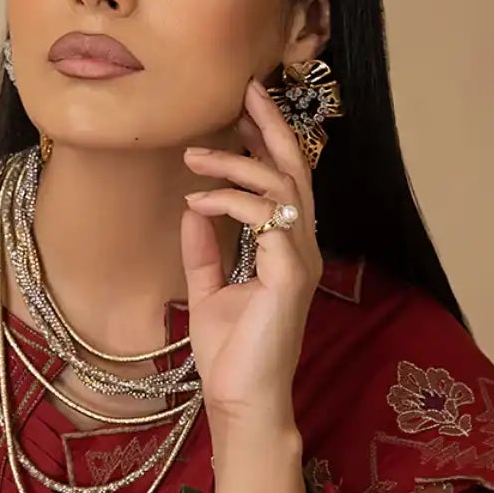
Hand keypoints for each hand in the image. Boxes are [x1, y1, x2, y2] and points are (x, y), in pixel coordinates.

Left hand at [181, 77, 322, 436]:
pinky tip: (195, 204)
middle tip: (243, 91)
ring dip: (234, 165)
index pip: (285, 182)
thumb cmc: (231, 356)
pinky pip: (265, 220)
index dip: (268, 140)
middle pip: (295, 171)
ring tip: (194, 157)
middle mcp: (301, 250)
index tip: (243, 107)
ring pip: (280, 187)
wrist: (241, 401)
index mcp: (288, 250)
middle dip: (270, 126)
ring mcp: (299, 262)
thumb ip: (204, 251)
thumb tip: (192, 209)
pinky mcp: (288, 278)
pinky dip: (228, 204)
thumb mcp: (208, 293)